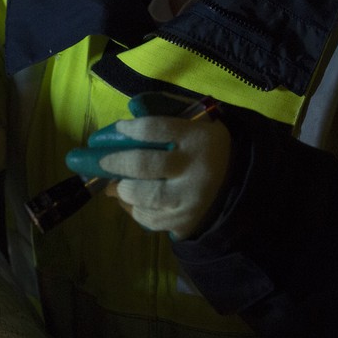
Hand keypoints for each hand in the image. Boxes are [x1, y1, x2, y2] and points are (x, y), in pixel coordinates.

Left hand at [69, 93, 229, 239]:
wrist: (237, 183)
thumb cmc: (205, 148)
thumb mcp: (196, 124)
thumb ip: (165, 114)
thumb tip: (127, 116)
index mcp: (197, 139)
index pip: (155, 129)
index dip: (131, 129)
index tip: (119, 128)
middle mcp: (195, 171)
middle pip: (142, 165)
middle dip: (114, 163)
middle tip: (101, 162)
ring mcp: (190, 201)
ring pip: (143, 197)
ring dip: (122, 190)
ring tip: (116, 184)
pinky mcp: (184, 223)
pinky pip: (148, 218)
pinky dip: (134, 208)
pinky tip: (132, 200)